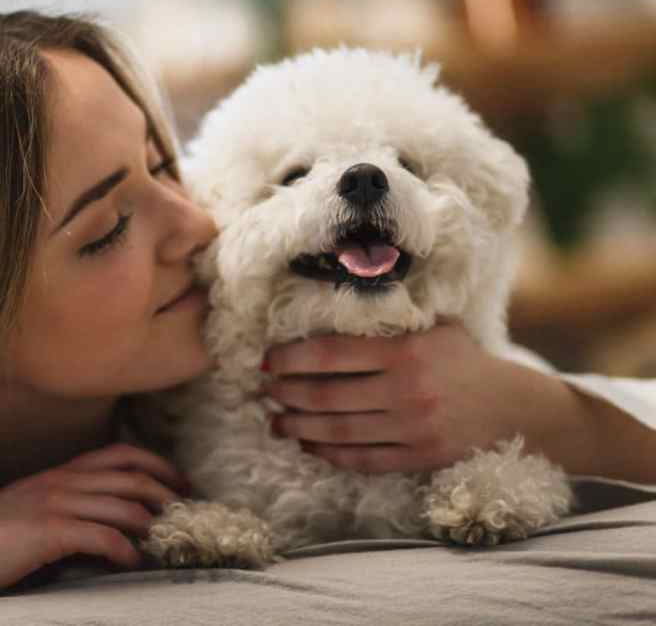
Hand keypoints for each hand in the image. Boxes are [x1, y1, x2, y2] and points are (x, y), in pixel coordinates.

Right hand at [0, 442, 188, 602]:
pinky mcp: (45, 533)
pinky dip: (123, 549)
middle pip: (131, 477)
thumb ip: (67, 506)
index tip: (182, 484)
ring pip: (121, 505)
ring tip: (168, 541)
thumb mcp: (30, 507)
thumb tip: (107, 521)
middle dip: (167, 494)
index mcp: (59, 472)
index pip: (121, 453)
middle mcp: (61, 481)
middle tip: (188, 514)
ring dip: (151, 523)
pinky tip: (132, 562)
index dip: (158, 465)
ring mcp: (53, 504)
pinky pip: (99, 537)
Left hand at [262, 324, 526, 473]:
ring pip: (338, 432)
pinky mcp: (418, 458)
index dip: (291, 359)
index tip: (267, 361)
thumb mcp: (431, 329)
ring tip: (276, 421)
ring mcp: (413, 428)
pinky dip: (329, 453)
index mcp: (405, 350)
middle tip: (265, 392)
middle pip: (327, 396)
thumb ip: (385, 323)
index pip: (331, 354)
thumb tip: (321, 316)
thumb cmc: (460, 360)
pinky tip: (309, 444)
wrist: (512, 407)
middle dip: (286, 394)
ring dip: (298, 427)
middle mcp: (407, 389)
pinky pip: (361, 459)